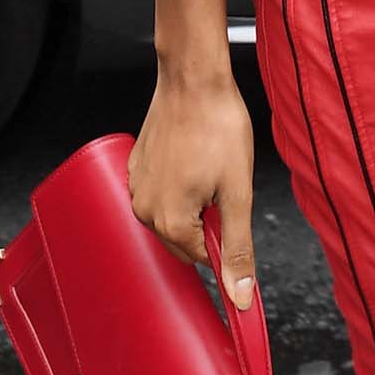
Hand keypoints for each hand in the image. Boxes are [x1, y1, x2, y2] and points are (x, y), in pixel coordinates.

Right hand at [128, 69, 257, 307]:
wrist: (193, 79)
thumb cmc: (217, 128)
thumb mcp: (237, 193)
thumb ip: (237, 248)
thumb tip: (239, 296)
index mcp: (167, 221)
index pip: (203, 257)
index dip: (227, 237)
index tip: (237, 209)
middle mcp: (143, 208)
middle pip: (185, 239)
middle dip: (209, 221)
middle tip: (225, 183)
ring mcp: (135, 185)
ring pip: (173, 214)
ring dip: (195, 202)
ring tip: (209, 166)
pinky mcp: (136, 166)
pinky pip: (161, 191)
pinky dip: (180, 184)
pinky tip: (194, 157)